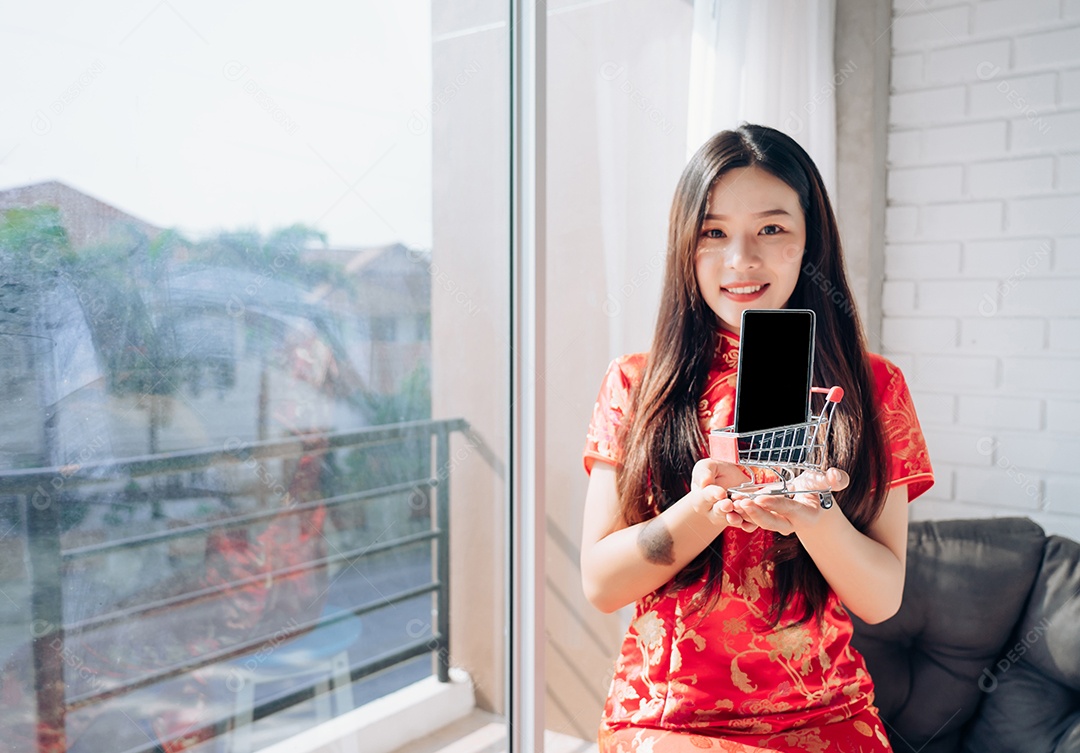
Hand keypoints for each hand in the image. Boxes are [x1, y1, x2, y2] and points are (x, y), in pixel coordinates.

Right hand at [690, 458, 756, 532]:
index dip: (712, 495)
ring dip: (737, 516)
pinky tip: (753, 520)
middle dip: (723, 509)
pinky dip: (750, 523)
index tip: (720, 493)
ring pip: (731, 520)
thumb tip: (704, 481)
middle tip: (729, 504)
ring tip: (741, 510)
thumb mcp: (707, 466)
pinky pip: (746, 525)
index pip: (704, 498)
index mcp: (700, 499)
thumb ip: (704, 472)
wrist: (732, 478)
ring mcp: (727, 517)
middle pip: (717, 513)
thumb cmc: (716, 472)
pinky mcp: (743, 519)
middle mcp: (712, 511)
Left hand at [731, 467, 848, 535]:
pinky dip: (739, 509)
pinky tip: (729, 499)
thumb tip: (836, 476)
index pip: (789, 509)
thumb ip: (835, 480)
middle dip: (756, 514)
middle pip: (771, 522)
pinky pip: (749, 517)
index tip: (761, 498)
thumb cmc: (816, 489)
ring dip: (742, 513)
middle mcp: (789, 523)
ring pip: (757, 521)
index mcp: (806, 515)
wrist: (807, 500)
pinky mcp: (763, 518)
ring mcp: (775, 522)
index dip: (776, 504)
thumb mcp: (825, 482)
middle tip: (742, 503)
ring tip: (730, 501)